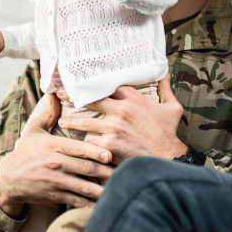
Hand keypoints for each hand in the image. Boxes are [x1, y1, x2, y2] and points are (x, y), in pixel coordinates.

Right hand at [0, 95, 114, 216]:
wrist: (8, 179)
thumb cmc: (25, 152)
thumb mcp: (33, 130)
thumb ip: (48, 114)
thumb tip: (56, 93)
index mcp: (54, 146)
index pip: (78, 148)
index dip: (95, 152)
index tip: (110, 154)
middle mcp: (56, 164)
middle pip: (86, 168)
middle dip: (106, 171)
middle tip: (125, 171)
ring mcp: (56, 181)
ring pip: (84, 186)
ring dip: (103, 189)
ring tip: (120, 189)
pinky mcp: (55, 196)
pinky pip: (77, 201)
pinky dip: (91, 205)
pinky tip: (105, 205)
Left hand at [57, 75, 187, 162]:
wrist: (167, 158)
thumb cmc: (168, 134)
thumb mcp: (172, 108)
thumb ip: (165, 89)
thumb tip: (164, 73)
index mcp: (134, 98)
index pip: (110, 86)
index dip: (97, 85)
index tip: (85, 83)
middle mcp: (121, 110)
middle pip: (92, 98)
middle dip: (74, 95)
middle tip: (60, 93)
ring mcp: (113, 127)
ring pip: (85, 121)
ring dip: (72, 121)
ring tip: (61, 121)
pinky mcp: (108, 144)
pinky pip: (89, 142)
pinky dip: (80, 144)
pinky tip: (71, 145)